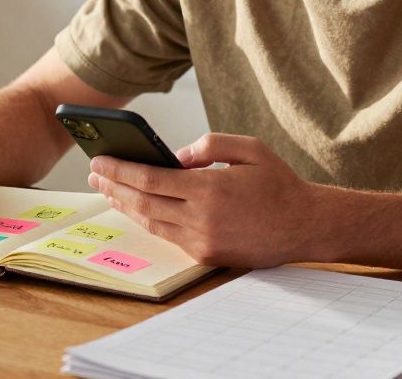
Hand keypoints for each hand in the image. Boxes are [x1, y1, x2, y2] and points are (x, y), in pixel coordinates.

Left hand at [87, 133, 316, 267]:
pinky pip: (169, 236)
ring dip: (126, 206)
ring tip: (109, 190)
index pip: (150, 178)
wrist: (306, 226)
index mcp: (210, 188)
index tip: (100, 160)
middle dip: (115, 187)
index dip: (120, 169)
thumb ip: (210, 145)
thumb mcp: (249, 148)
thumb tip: (176, 155)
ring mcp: (203, 241)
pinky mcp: (207, 256)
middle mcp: (202, 219)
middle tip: (95, 174)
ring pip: (152, 223)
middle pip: (143, 202)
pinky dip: (148, 221)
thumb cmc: (279, 184)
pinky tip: (138, 208)